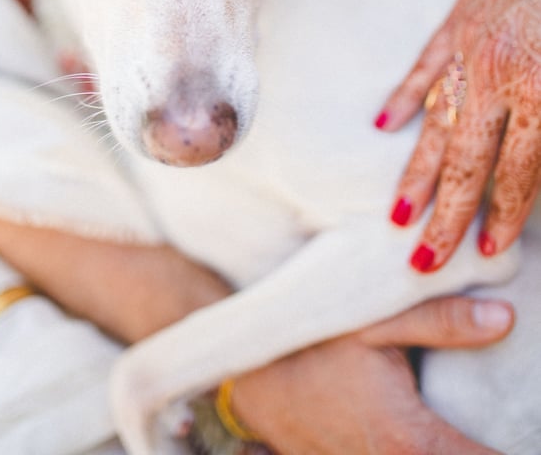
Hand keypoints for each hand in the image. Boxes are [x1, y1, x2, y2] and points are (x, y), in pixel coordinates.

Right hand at [230, 296, 513, 454]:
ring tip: (464, 436)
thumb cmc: (312, 341)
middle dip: (480, 453)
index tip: (531, 440)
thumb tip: (504, 319)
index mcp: (409, 438)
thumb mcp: (374, 320)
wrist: (248, 370)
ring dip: (444, 453)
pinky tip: (419, 438)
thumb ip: (441, 321)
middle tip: (508, 437)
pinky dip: (410, 452)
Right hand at [378, 0, 540, 270]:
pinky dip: (402, 98)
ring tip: (398, 212)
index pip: (517, 171)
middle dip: (446, 214)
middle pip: (465, 159)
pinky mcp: (453, 24)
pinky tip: (382, 124)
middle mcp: (494, 78)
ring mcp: (467, 51)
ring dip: (417, 171)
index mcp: (538, 90)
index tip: (487, 251)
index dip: (503, 214)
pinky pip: (422, 69)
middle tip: (424, 258)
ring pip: (435, 123)